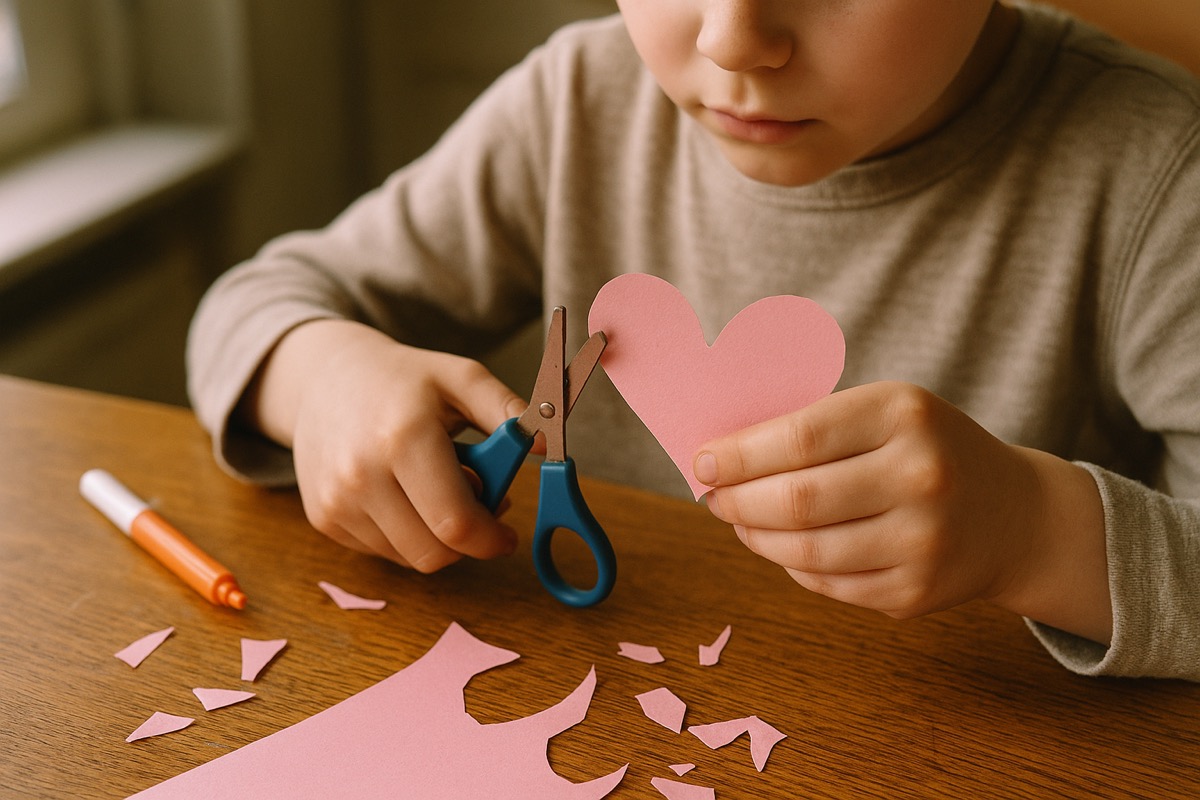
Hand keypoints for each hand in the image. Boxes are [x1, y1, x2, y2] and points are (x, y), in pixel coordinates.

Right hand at [243, 319, 525, 570]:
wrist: (322, 378)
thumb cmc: (403, 379)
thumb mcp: (461, 378)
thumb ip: (507, 410)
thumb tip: (548, 446)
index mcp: (403, 438)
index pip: (455, 524)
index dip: (490, 539)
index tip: (507, 535)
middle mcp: (361, 475)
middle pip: (434, 553)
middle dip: (467, 541)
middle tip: (477, 505)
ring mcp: (336, 501)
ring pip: (409, 558)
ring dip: (436, 537)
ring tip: (436, 489)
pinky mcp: (322, 518)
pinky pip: (382, 551)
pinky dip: (405, 534)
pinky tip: (403, 494)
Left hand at [693, 381, 1110, 640]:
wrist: (1016, 516)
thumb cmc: (928, 450)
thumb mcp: (887, 413)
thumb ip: (813, 427)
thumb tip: (721, 456)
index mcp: (905, 414)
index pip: (799, 436)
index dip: (739, 454)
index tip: (703, 461)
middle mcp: (921, 477)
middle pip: (796, 499)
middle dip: (737, 501)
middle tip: (713, 496)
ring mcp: (922, 542)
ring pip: (804, 551)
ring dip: (754, 537)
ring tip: (740, 520)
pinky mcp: (915, 593)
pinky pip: (826, 584)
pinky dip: (790, 565)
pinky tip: (781, 545)